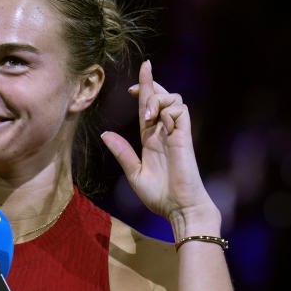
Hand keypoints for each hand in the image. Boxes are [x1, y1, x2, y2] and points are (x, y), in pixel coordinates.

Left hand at [100, 60, 218, 232]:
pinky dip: (168, 110)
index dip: (143, 91)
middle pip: (161, 97)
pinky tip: (159, 122)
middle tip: (136, 83)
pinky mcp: (185, 137)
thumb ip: (122, 152)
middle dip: (150, 84)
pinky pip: (180, 110)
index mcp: (151, 139)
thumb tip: (105, 134)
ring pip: (173, 99)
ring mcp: (176, 133)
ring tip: (147, 115)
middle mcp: (164, 132)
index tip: (132, 82)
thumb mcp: (134, 172)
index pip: (147, 107)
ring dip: (157, 99)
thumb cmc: (159, 195)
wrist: (178, 208)